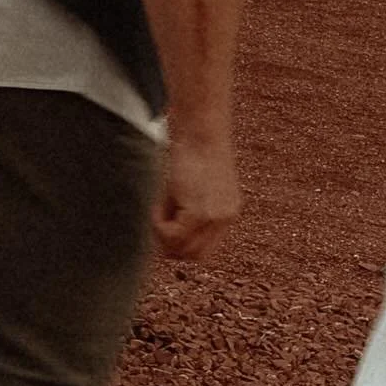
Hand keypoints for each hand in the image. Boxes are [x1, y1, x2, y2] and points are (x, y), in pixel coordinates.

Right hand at [152, 136, 239, 261]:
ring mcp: (215, 218)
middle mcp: (226, 218)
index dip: (181, 245)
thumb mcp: (196, 186)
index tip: (166, 229)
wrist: (200, 130)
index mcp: (227, 213)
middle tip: (158, 221)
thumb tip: (166, 239)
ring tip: (160, 206)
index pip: (203, 250)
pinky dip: (159, 222)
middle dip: (171, 245)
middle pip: (194, 256)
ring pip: (182, 250)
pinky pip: (171, 234)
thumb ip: (189, 212)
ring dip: (164, 234)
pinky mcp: (200, 213)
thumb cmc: (194, 149)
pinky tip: (160, 201)